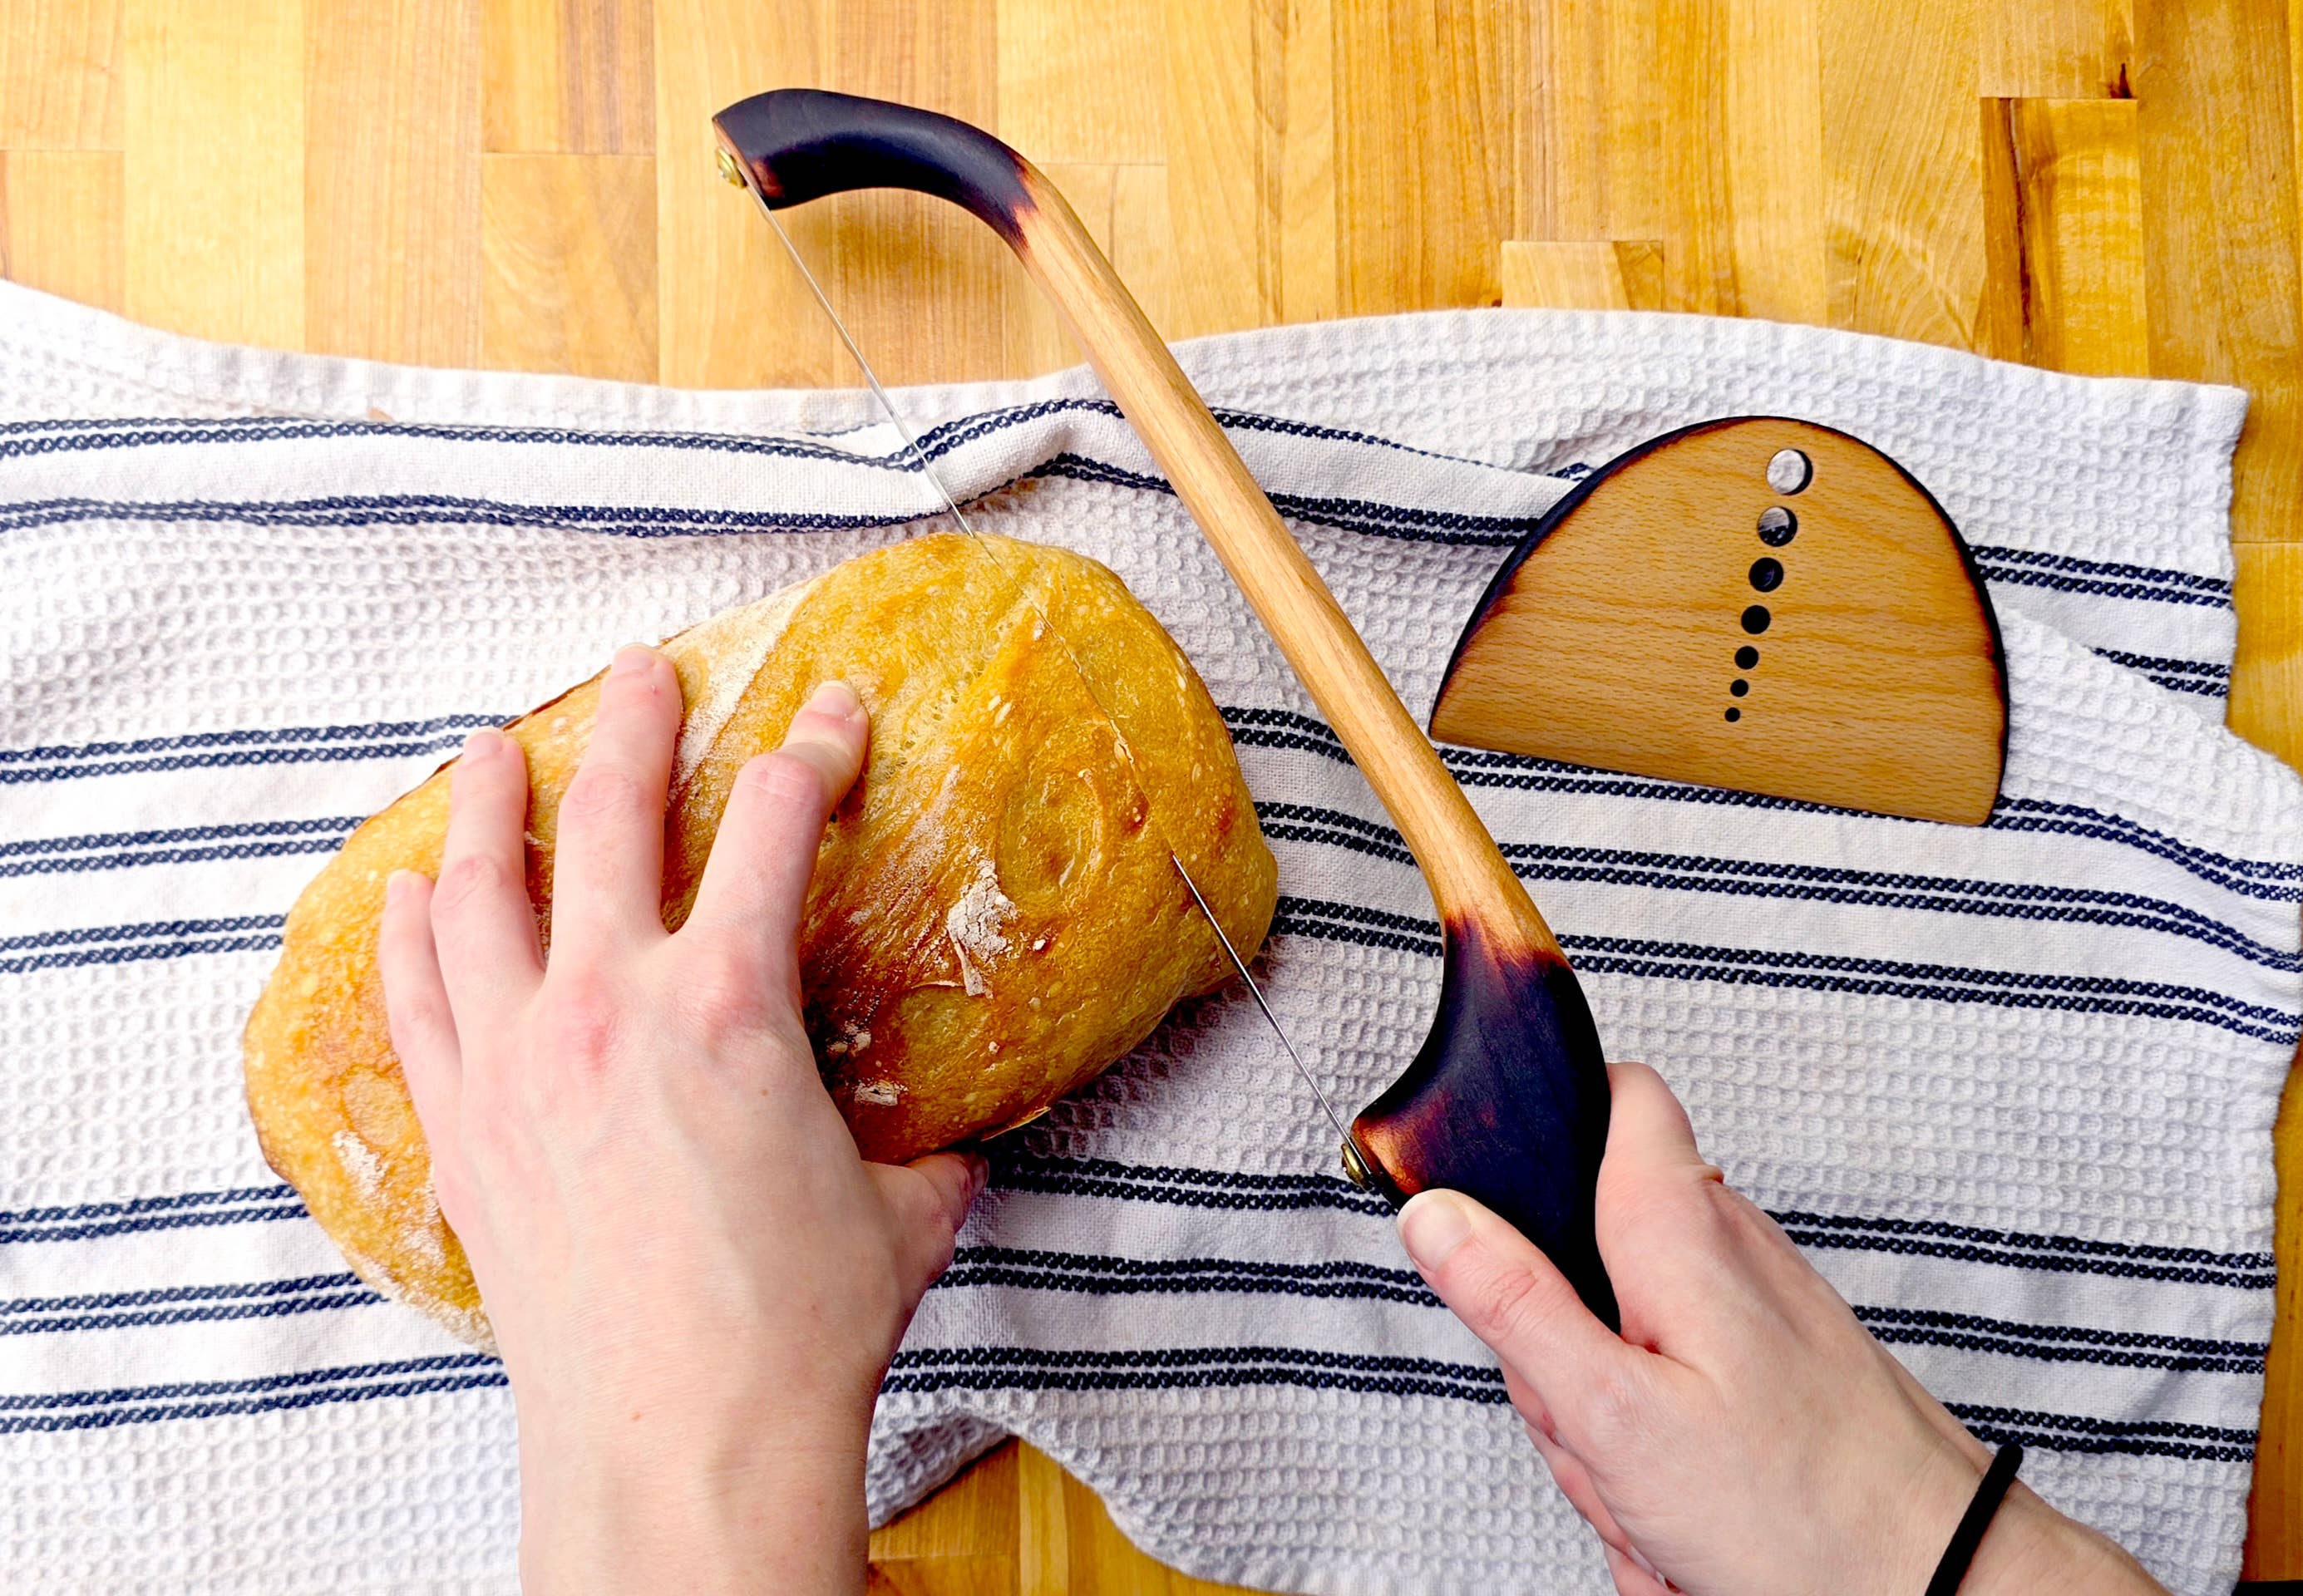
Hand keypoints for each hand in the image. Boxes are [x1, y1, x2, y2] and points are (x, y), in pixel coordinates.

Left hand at [378, 647, 983, 1595]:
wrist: (681, 1442)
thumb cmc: (793, 1332)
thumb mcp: (899, 1211)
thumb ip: (922, 1152)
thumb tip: (948, 1147)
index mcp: (731, 1002)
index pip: (774, 823)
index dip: (812, 750)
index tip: (829, 715)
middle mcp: (610, 1006)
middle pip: (612, 816)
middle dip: (635, 725)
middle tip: (644, 676)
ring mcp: (518, 1060)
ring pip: (484, 889)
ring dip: (492, 802)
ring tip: (495, 748)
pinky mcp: (464, 1127)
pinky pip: (415, 997)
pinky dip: (409, 931)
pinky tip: (411, 890)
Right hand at [1398, 1061, 2165, 1595]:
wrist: (1940, 1583)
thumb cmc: (1805, 1505)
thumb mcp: (1616, 1411)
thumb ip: (1516, 1303)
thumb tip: (1434, 1217)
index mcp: (1677, 1220)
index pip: (1615, 1090)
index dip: (1551, 1114)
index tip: (1500, 1186)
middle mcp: (1723, 1242)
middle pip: (1582, 1248)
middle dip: (1562, 1350)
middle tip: (1595, 1422)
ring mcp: (1750, 1305)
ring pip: (1619, 1333)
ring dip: (1609, 1419)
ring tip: (1650, 1480)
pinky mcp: (1769, 1365)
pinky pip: (1667, 1387)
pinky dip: (1657, 1449)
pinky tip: (1679, 1506)